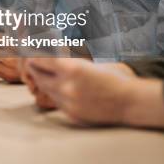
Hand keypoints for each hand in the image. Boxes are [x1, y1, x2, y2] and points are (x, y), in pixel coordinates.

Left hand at [25, 58, 163, 127]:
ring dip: (43, 80)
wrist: (132, 102)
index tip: (32, 49)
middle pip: (37, 75)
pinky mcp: (72, 114)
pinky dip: (55, 93)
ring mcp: (68, 102)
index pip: (39, 59)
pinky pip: (56, 101)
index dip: (34, 54)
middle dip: (34, 67)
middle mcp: (66, 86)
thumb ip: (67, 60)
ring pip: (45, 89)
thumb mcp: (89, 62)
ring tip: (45, 72)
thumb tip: (48, 52)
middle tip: (32, 60)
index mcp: (71, 69)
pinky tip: (60, 86)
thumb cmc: (115, 78)